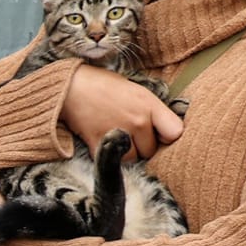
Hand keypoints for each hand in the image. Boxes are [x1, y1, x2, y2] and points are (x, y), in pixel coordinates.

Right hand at [60, 66, 183, 161]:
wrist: (71, 87)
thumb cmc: (103, 85)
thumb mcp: (136, 90)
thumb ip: (151, 110)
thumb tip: (163, 129)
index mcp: (149, 104)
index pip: (175, 132)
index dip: (168, 136)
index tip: (160, 135)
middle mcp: (137, 120)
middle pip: (151, 150)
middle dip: (143, 145)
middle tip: (131, 134)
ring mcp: (119, 133)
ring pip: (133, 159)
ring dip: (127, 153)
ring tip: (118, 139)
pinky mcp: (99, 144)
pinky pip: (113, 160)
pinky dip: (110, 155)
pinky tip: (105, 141)